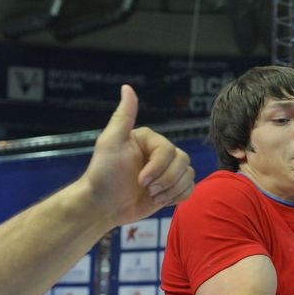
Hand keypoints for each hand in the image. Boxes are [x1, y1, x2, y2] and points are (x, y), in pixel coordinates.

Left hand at [81, 85, 193, 226]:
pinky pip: (190, 187)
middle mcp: (160, 153)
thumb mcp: (110, 143)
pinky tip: (160, 200)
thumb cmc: (103, 175)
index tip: (140, 180)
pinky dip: (177, 196)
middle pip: (183, 161)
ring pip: (189, 175)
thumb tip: (127, 87)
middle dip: (166, 180)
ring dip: (170, 190)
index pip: (169, 150)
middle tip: (146, 189)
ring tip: (151, 195)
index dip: (158, 167)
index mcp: (149, 140)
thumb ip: (123, 117)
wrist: (103, 207)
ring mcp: (167, 171)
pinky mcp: (171, 187)